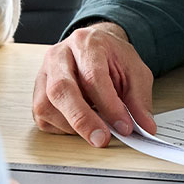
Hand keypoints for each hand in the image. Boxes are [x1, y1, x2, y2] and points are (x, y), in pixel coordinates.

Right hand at [32, 21, 155, 145]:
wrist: (93, 46)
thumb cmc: (112, 58)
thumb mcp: (134, 71)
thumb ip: (139, 99)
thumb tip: (145, 127)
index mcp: (86, 43)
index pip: (93, 76)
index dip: (109, 105)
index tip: (125, 126)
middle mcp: (59, 55)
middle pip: (61, 89)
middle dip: (82, 119)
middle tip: (102, 139)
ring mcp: (44, 73)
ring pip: (47, 105)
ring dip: (72, 126)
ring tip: (95, 128)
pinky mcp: (37, 92)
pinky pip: (43, 116)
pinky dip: (63, 127)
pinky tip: (80, 124)